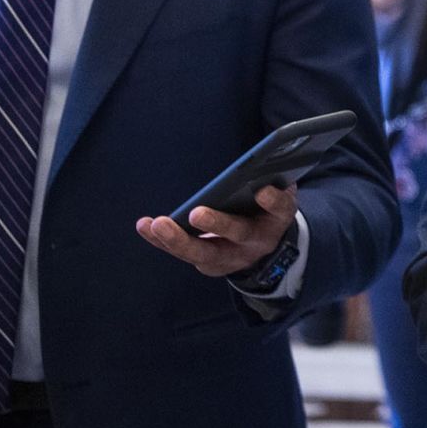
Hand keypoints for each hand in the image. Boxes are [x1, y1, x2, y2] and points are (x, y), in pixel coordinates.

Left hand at [136, 184, 298, 276]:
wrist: (265, 248)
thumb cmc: (265, 210)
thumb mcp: (276, 196)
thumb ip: (270, 183)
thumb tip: (257, 162)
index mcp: (278, 219)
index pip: (281, 209)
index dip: (274, 201)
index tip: (263, 191)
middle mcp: (257, 241)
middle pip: (239, 234)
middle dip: (218, 224)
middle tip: (196, 213)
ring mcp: (233, 257)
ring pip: (206, 252)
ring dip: (180, 239)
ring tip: (158, 224)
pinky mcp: (211, 265)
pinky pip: (185, 253)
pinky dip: (162, 241)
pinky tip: (145, 226)